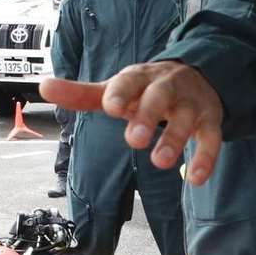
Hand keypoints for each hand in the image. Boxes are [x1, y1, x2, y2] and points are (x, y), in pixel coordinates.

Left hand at [40, 62, 225, 185]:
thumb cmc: (147, 89)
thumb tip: (44, 86)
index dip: (122, 93)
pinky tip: (195, 179)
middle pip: (159, 96)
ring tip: (160, 162)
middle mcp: (167, 87)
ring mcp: (191, 103)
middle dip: (149, 116)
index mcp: (140, 77)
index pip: (129, 80)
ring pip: (186, 119)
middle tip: (135, 141)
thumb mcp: (117, 90)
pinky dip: (206, 158)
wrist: (199, 75)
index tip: (112, 109)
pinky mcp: (210, 120)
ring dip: (175, 139)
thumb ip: (82, 94)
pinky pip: (211, 138)